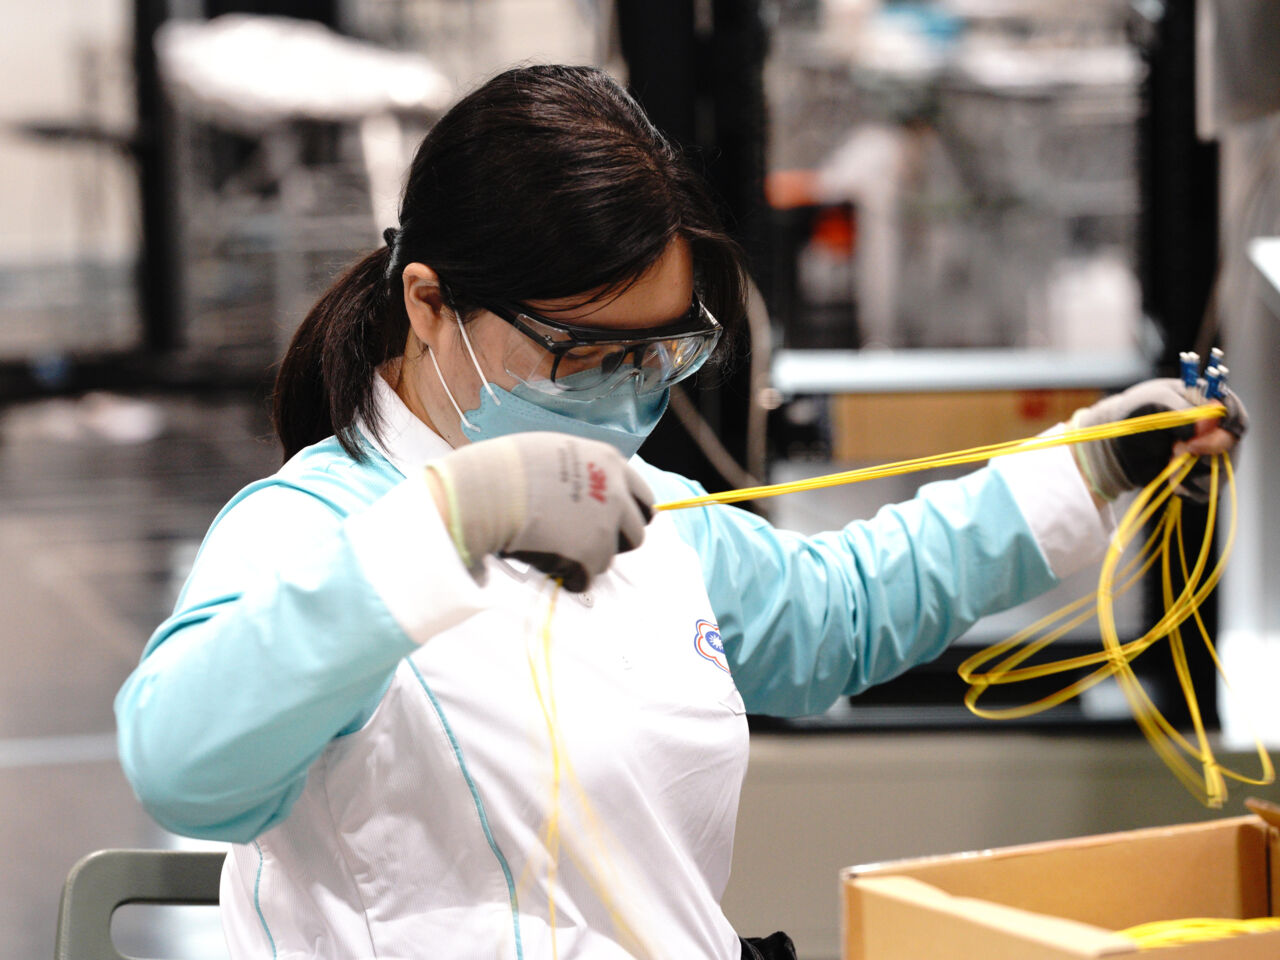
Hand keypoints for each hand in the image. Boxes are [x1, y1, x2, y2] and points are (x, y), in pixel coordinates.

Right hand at [426, 432, 654, 590]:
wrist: (486, 491)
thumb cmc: (508, 468)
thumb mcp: (556, 452)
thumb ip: (584, 472)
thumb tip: (586, 494)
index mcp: (609, 463)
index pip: (643, 497)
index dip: (630, 514)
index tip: (617, 525)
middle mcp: (615, 494)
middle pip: (635, 532)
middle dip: (613, 541)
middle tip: (582, 542)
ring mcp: (604, 526)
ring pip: (608, 558)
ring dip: (585, 558)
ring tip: (550, 544)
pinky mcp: (589, 556)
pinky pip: (584, 579)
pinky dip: (567, 576)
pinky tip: (543, 558)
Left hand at [1070, 378, 1246, 502]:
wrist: (1111, 447)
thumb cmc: (1130, 418)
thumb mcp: (1151, 405)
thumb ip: (1180, 412)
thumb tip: (1205, 425)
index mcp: (1204, 402)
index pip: (1233, 415)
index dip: (1223, 432)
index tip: (1196, 444)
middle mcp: (1212, 429)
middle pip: (1230, 447)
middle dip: (1202, 454)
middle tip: (1174, 450)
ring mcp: (1206, 453)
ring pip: (1219, 471)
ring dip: (1192, 471)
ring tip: (1168, 461)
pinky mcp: (1196, 475)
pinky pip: (1206, 490)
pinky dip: (1188, 488)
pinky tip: (1171, 478)